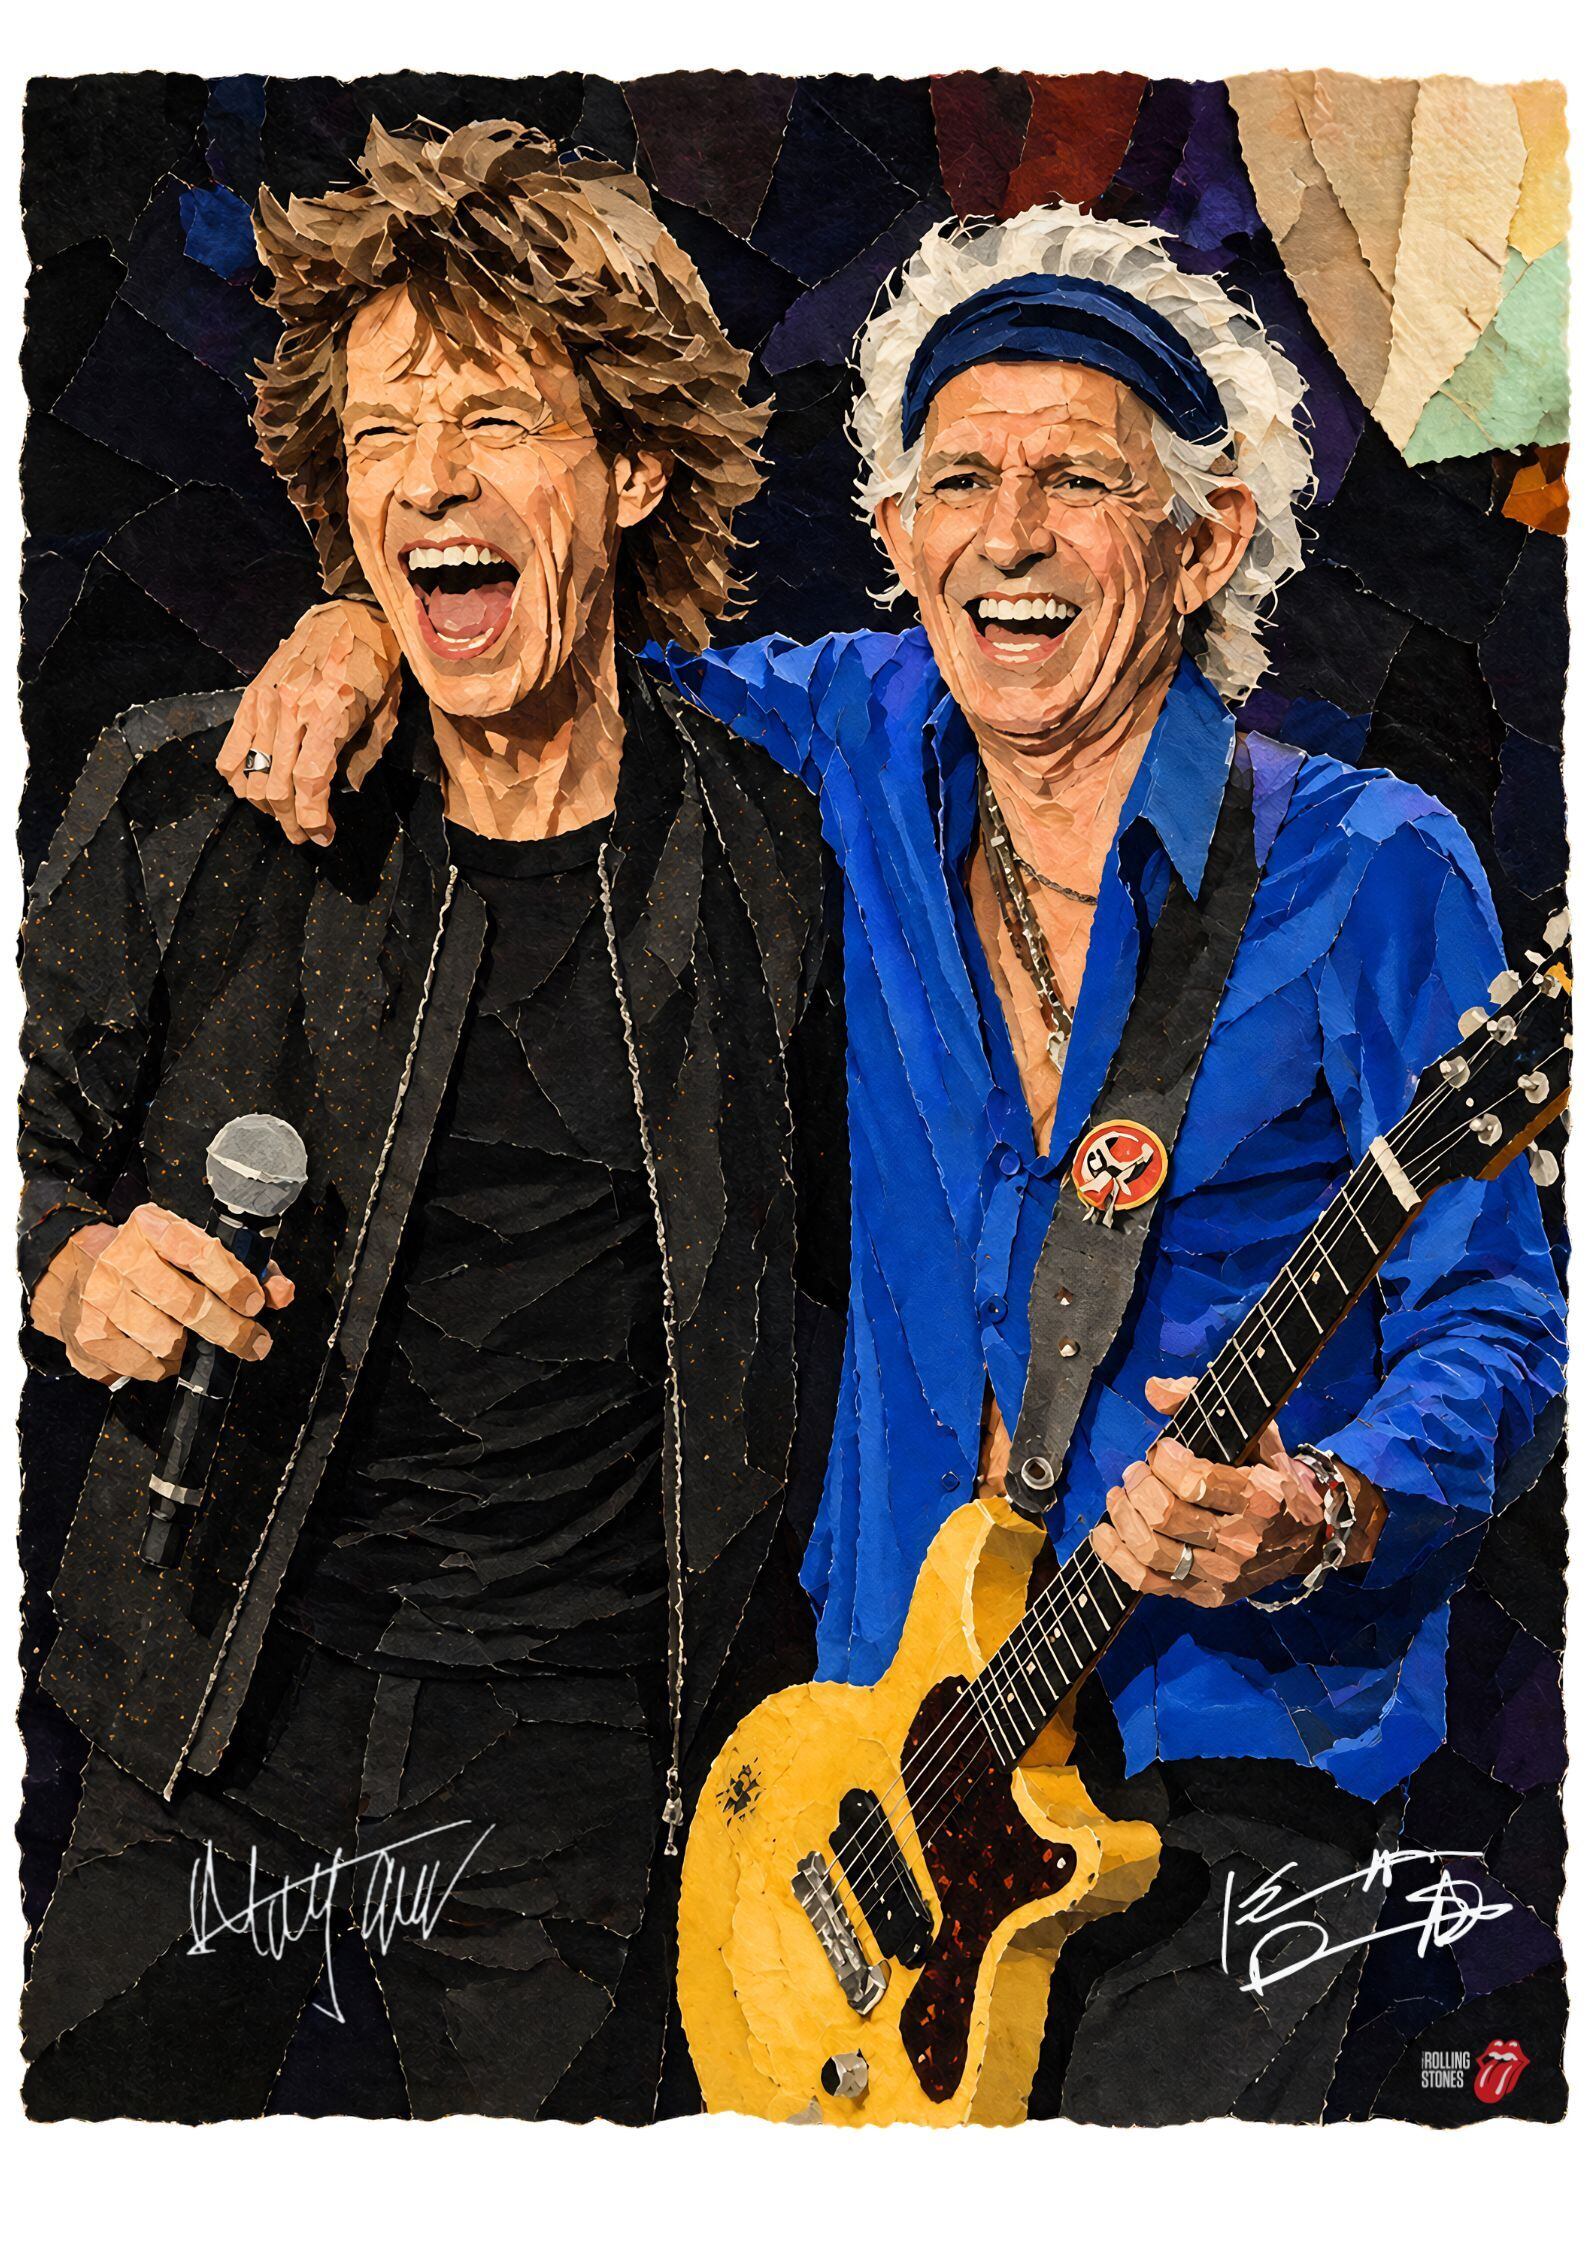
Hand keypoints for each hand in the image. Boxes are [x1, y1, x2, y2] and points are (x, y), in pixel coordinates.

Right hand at [35, 1205, 294, 1384]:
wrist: (71, 1269)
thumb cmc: (145, 1258)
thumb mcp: (188, 1246)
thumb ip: (241, 1268)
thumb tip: (282, 1293)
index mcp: (151, 1228)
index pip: (198, 1251)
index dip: (233, 1280)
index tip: (255, 1302)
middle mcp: (121, 1259)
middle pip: (189, 1305)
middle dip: (231, 1330)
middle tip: (254, 1342)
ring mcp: (100, 1299)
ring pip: (167, 1340)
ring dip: (191, 1349)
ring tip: (195, 1341)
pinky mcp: (89, 1336)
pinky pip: (143, 1365)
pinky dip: (163, 1365)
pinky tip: (163, 1350)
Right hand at [217, 601, 401, 845]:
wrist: (349, 615)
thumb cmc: (375, 665)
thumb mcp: (384, 714)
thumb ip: (362, 758)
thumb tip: (342, 794)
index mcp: (329, 715)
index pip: (308, 783)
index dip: (313, 819)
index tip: (323, 837)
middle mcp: (291, 710)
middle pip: (277, 787)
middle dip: (291, 822)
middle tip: (305, 836)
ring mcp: (265, 703)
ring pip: (250, 775)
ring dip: (265, 806)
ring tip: (284, 815)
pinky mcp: (250, 697)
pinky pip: (231, 750)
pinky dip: (238, 778)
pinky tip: (256, 787)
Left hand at [1093, 1373, 1350, 1608]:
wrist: (1300, 1538)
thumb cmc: (1268, 1474)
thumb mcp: (1254, 1431)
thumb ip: (1203, 1402)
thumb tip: (1154, 1389)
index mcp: (1260, 1498)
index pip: (1195, 1482)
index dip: (1164, 1462)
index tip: (1162, 1450)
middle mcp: (1242, 1541)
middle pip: (1165, 1515)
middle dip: (1138, 1485)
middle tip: (1135, 1472)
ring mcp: (1221, 1574)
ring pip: (1151, 1549)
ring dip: (1123, 1515)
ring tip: (1120, 1495)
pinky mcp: (1201, 1594)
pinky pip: (1145, 1581)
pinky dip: (1115, 1555)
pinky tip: (1105, 1531)